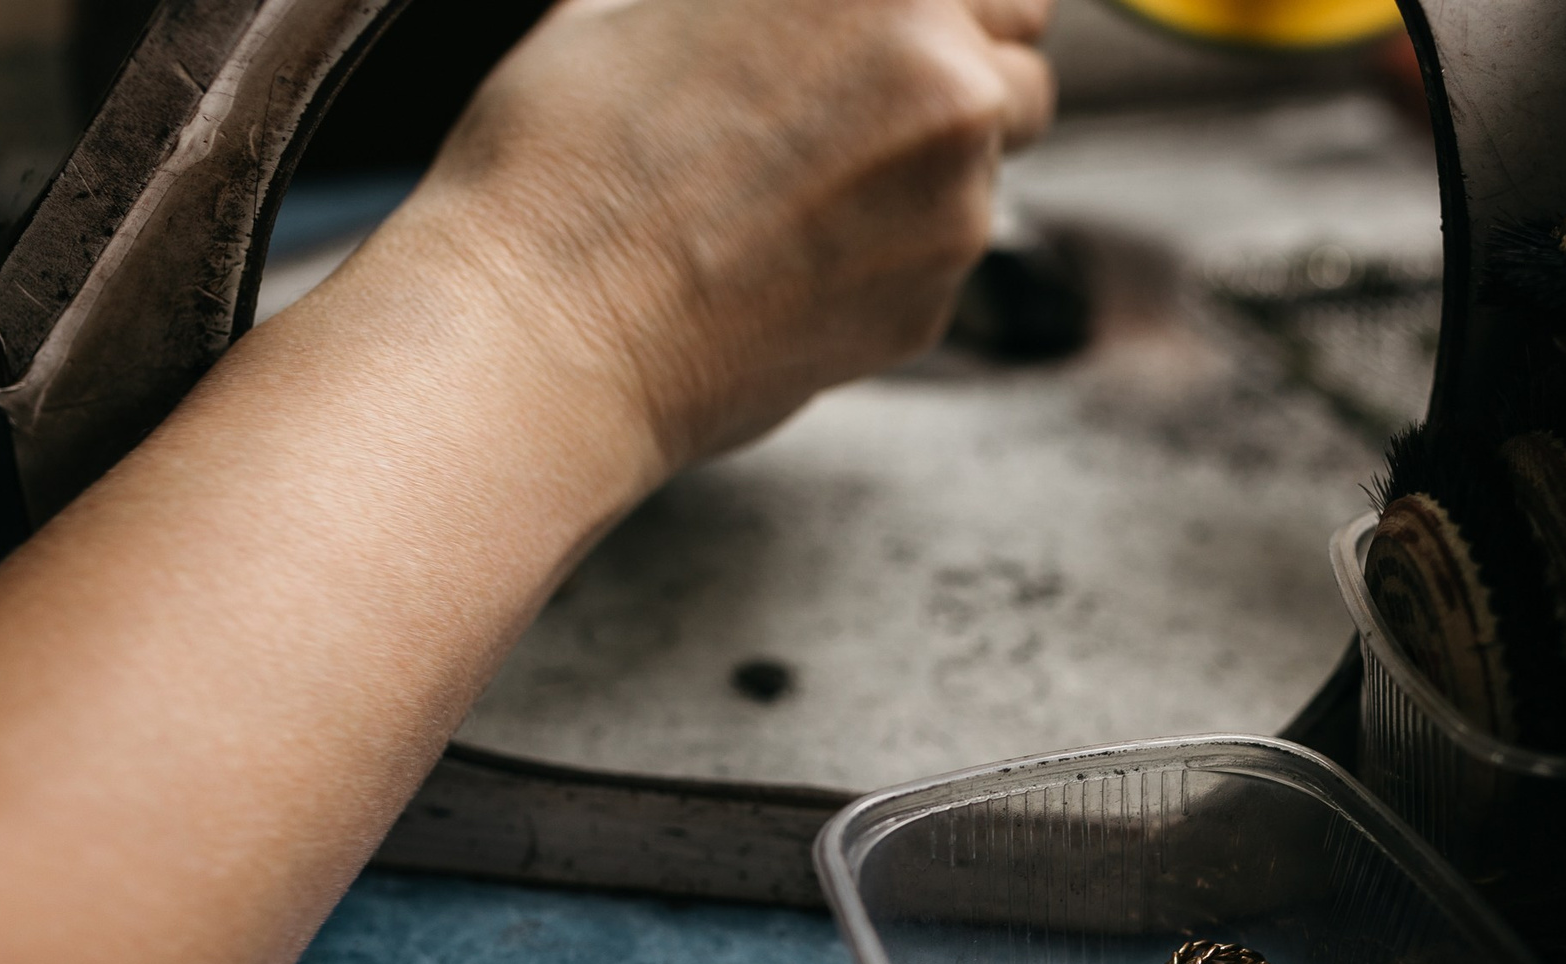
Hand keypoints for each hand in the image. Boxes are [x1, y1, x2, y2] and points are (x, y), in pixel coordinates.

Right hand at [387, 0, 1057, 472]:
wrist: (543, 329)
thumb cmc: (566, 158)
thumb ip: (764, 0)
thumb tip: (799, 12)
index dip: (952, 12)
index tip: (914, 37)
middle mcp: (945, 85)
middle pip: (1022, 67)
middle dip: (964, 83)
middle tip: (862, 113)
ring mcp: (952, 206)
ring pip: (992, 171)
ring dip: (931, 172)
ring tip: (800, 191)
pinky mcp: (934, 304)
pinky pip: (946, 259)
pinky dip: (894, 254)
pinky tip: (788, 257)